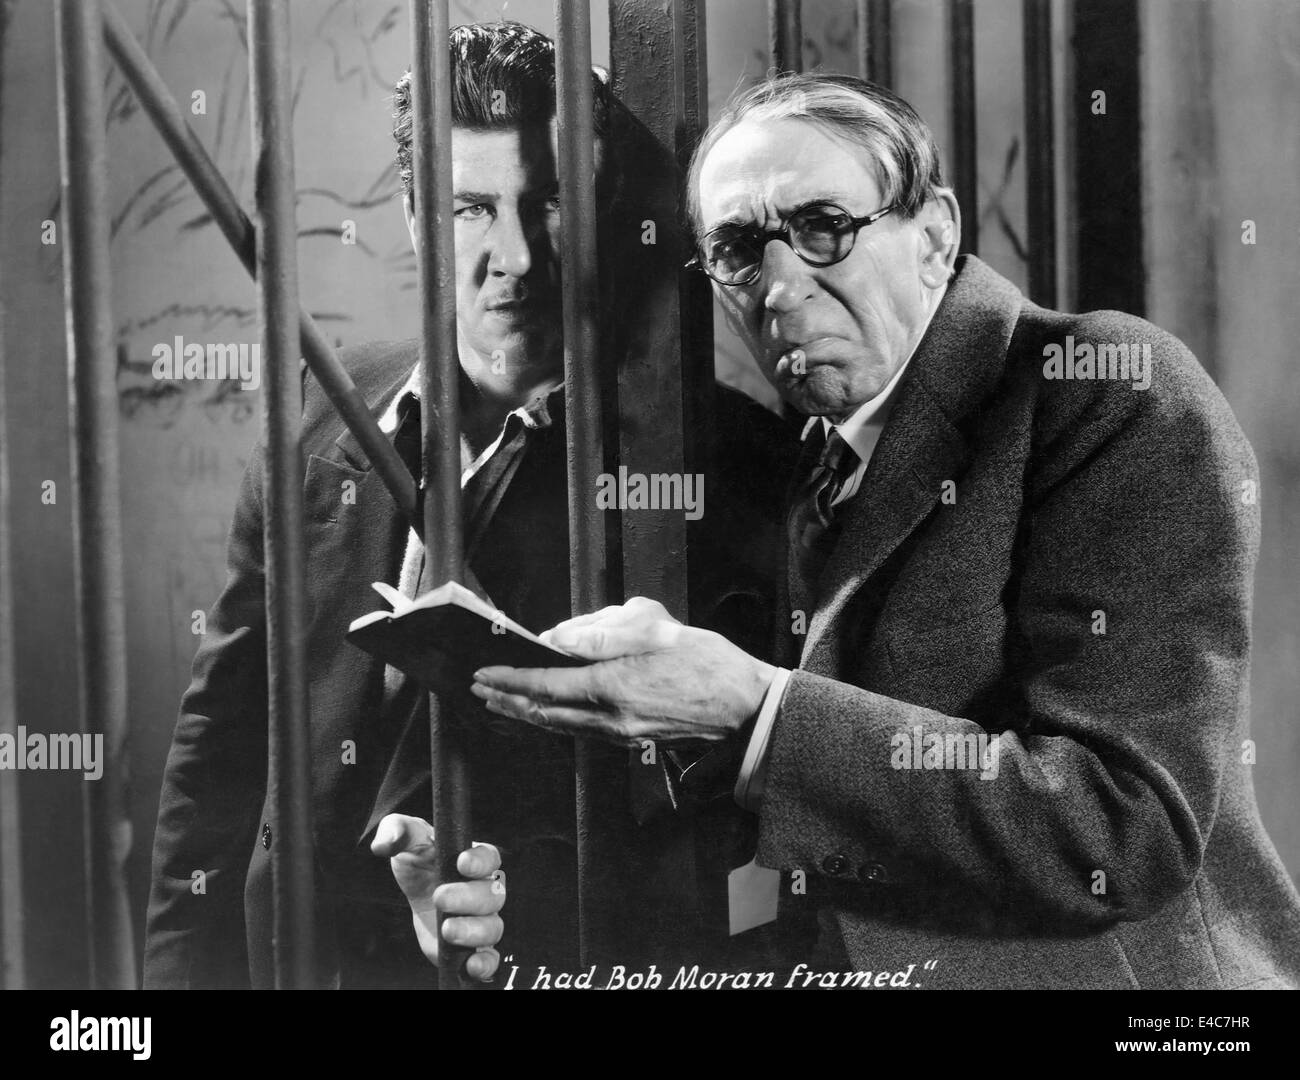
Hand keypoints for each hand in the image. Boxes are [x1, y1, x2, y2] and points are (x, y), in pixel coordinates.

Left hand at [370, 814, 504, 981]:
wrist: (418, 891)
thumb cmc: (418, 860)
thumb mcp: (406, 840)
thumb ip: (397, 832)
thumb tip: (385, 843)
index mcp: (475, 859)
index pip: (490, 857)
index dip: (480, 861)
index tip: (461, 863)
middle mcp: (485, 890)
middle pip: (492, 895)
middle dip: (468, 898)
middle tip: (440, 897)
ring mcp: (481, 920)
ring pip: (493, 927)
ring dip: (473, 931)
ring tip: (447, 930)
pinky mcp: (472, 948)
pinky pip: (490, 959)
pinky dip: (485, 965)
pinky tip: (471, 966)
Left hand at [469, 596, 775, 746]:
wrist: (748, 709)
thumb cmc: (709, 662)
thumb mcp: (657, 629)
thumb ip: (603, 632)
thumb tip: (560, 638)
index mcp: (613, 686)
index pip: (546, 684)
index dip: (511, 679)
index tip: (485, 673)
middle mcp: (611, 718)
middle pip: (545, 714)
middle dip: (508, 702)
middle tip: (481, 691)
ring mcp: (623, 735)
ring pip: (562, 727)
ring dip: (529, 715)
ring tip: (504, 703)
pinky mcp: (635, 740)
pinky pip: (584, 732)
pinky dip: (557, 721)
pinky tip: (551, 713)